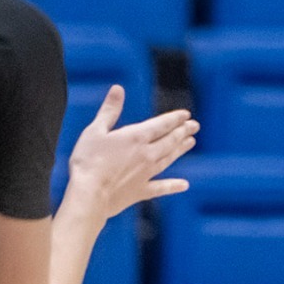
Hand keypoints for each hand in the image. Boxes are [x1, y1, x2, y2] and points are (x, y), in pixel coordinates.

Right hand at [65, 86, 195, 218]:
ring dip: (180, 150)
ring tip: (191, 143)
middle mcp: (146, 154)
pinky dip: (173, 186)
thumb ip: (109, 110)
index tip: (187, 115)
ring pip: (168, 159)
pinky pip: (161, 188)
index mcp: (136, 137)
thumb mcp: (95, 130)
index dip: (175, 118)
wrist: (89, 195)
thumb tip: (118, 89)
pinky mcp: (140, 191)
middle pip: (170, 140)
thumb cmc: (88, 161)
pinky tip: (184, 185)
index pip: (162, 124)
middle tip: (195, 126)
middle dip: (183, 131)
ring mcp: (145, 174)